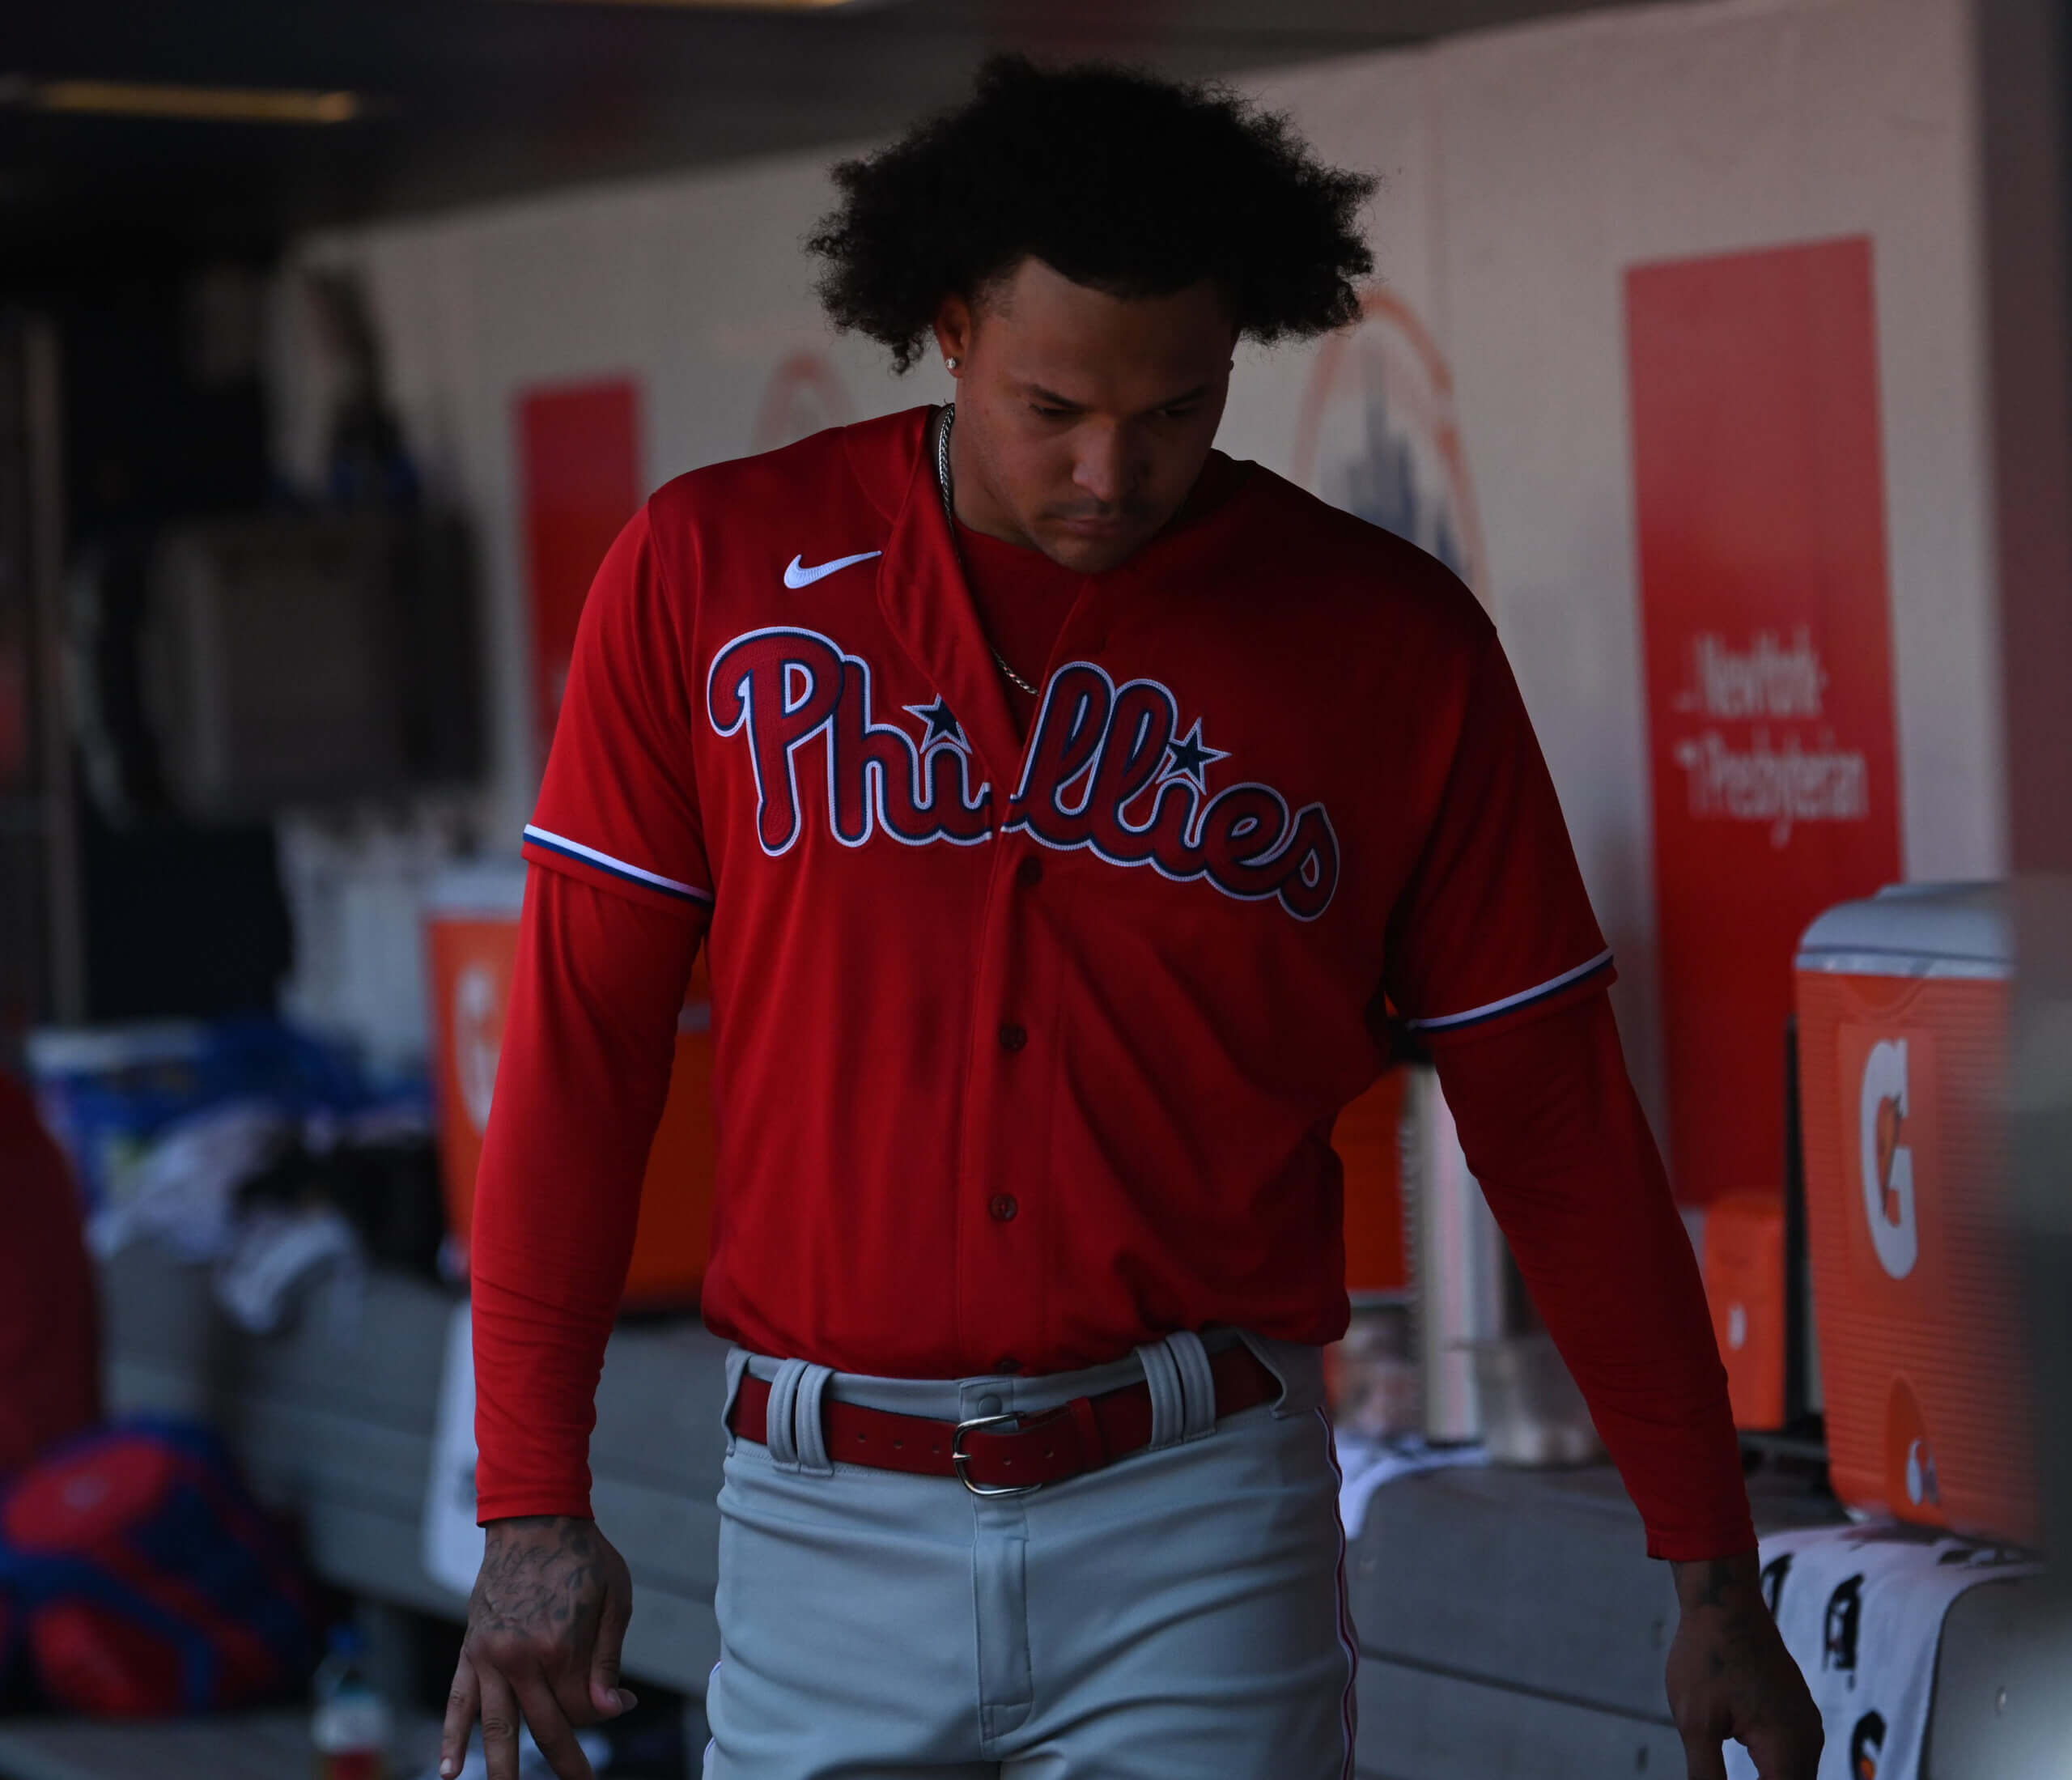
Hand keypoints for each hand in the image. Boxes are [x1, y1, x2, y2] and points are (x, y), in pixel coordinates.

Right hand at [442, 1515, 637, 1779]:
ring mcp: (490, 1657)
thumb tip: (611, 1710)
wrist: (534, 1518)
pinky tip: (449, 1771)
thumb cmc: (584, 1556)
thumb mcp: (615, 1599)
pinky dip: (451, 1737)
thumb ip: (607, 1661)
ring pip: (496, 1728)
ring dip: (503, 1770)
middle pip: (544, 1726)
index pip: (580, 1709)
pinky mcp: (470, 1650)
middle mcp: (522, 1659)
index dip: (603, 1712)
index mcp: (561, 1646)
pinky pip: (457, 1701)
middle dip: (566, 1760)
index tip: (619, 1703)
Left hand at [1665, 1551, 1822, 1778]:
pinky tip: (1752, 1778)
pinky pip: (1792, 1761)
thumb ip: (1707, 1776)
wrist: (1724, 1601)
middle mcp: (1807, 1742)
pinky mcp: (1795, 1716)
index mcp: (1787, 1750)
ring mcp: (1805, 1727)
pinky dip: (1774, 1777)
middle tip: (1716, 1777)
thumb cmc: (1707, 1656)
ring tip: (1725, 1776)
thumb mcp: (1697, 1722)